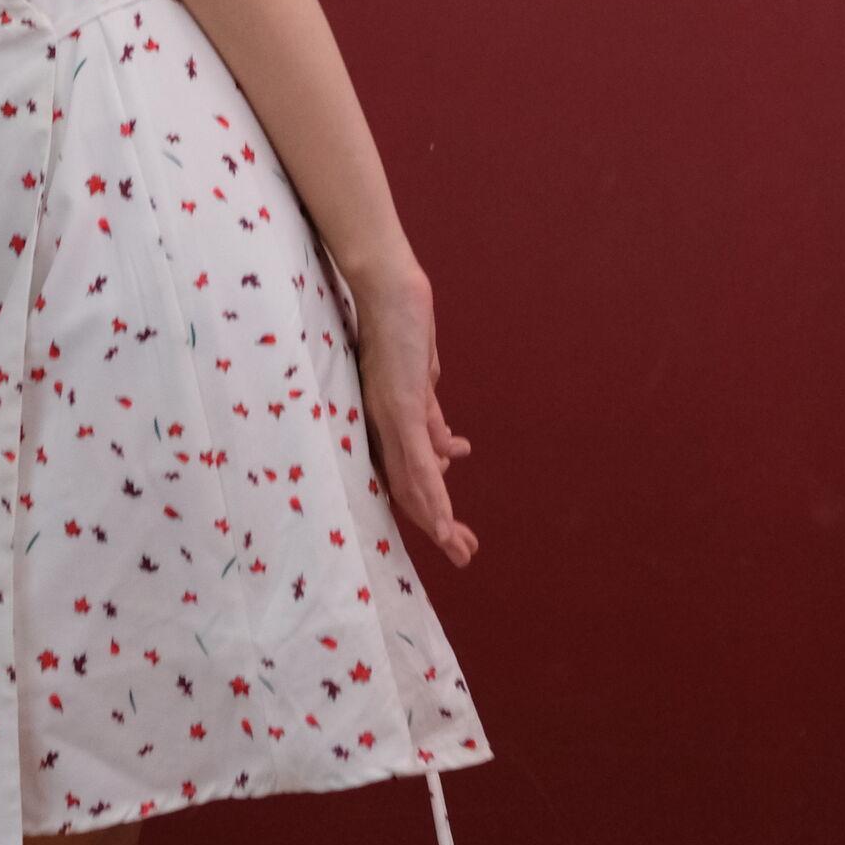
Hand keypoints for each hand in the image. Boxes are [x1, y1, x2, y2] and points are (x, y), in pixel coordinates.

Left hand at [350, 274, 477, 566]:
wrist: (387, 289)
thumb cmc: (400, 329)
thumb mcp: (420, 382)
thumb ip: (430, 418)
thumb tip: (450, 450)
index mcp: (385, 426)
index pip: (406, 479)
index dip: (429, 510)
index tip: (453, 534)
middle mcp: (381, 429)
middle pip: (409, 490)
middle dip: (439, 525)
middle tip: (464, 555)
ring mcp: (388, 419)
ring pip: (412, 483)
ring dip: (438, 521)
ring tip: (460, 550)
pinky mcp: (398, 406)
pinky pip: (414, 459)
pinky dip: (431, 493)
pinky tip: (442, 521)